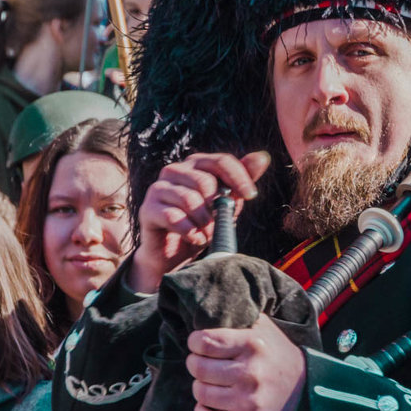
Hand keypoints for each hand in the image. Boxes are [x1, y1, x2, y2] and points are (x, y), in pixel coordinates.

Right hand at [129, 151, 270, 292]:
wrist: (175, 253)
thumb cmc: (204, 222)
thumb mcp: (228, 201)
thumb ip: (243, 179)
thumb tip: (263, 157)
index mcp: (196, 165)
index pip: (221, 161)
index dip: (239, 178)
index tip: (251, 196)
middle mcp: (174, 171)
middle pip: (205, 181)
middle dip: (218, 208)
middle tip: (218, 224)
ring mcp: (158, 188)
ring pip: (190, 201)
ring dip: (205, 223)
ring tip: (207, 233)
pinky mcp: (147, 209)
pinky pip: (175, 218)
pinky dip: (191, 233)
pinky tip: (196, 239)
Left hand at [186, 314, 305, 410]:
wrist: (305, 388)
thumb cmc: (276, 354)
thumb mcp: (264, 328)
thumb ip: (239, 317)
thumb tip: (207, 310)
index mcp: (253, 344)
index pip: (203, 341)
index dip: (195, 342)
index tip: (199, 344)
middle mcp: (251, 372)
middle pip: (197, 368)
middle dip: (197, 364)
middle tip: (206, 363)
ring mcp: (249, 400)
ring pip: (200, 393)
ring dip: (202, 386)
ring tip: (213, 382)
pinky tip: (212, 403)